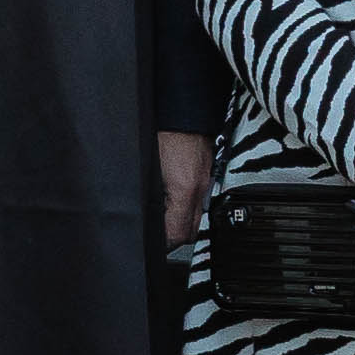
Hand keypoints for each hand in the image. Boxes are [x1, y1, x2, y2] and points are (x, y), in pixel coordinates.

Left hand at [155, 131, 212, 250]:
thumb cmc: (164, 133)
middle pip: (191, 231)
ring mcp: (206, 182)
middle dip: (174, 238)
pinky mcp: (207, 175)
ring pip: (197, 218)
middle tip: (157, 236)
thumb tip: (146, 219)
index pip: (178, 234)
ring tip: (164, 220)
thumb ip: (150, 198)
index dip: (163, 243)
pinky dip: (188, 208)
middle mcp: (200, 189)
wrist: (182, 110)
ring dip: (182, 223)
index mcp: (185, 189)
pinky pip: (200, 202)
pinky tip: (174, 202)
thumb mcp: (149, 170)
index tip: (153, 243)